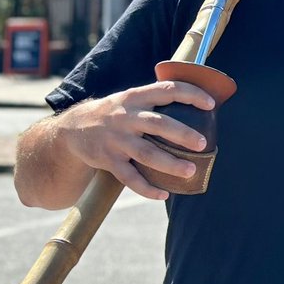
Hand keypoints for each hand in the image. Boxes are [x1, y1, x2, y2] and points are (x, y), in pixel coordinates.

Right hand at [56, 80, 215, 199]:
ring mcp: (117, 140)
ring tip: (191, 171)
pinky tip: (164, 194)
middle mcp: (126, 117)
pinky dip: (147, 189)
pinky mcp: (108, 161)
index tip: (211, 104)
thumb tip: (196, 101)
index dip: (191, 94)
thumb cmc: (114, 113)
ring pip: (147, 154)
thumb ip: (155, 99)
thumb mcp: (130, 98)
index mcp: (135, 97)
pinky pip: (130, 178)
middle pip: (158, 124)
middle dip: (183, 134)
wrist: (73, 129)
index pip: (167, 89)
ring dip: (170, 164)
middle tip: (203, 143)